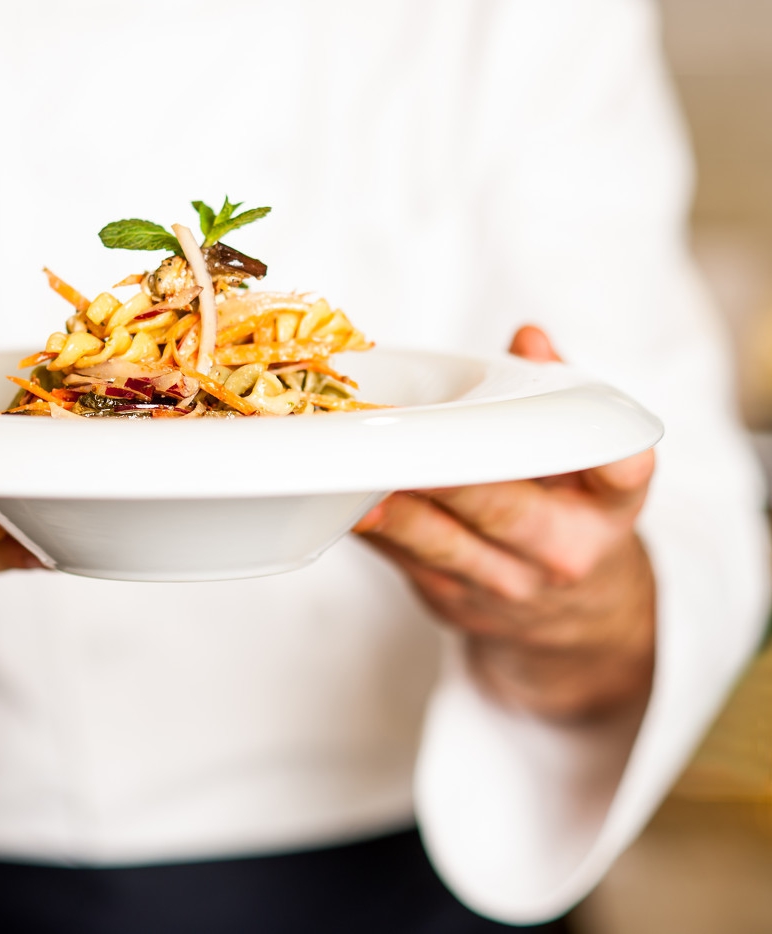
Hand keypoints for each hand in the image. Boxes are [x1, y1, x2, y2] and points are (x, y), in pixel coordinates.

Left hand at [353, 326, 655, 722]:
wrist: (575, 621)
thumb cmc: (572, 517)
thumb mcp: (588, 465)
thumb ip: (560, 395)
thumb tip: (528, 338)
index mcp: (607, 507)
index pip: (620, 477)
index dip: (606, 457)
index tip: (571, 432)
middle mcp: (559, 550)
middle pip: (502, 508)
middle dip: (448, 475)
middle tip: (402, 436)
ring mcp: (503, 582)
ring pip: (441, 542)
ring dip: (394, 508)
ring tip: (358, 473)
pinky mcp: (452, 597)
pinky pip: (404, 559)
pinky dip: (372, 527)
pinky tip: (341, 498)